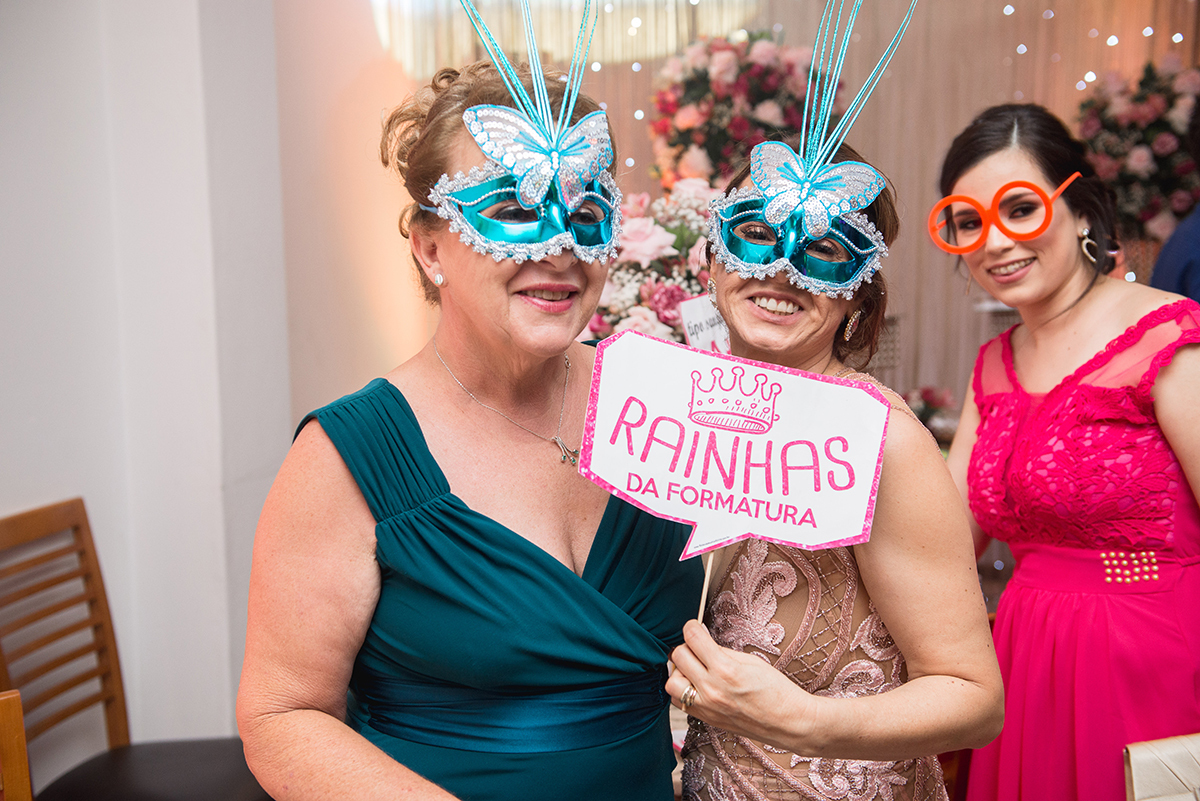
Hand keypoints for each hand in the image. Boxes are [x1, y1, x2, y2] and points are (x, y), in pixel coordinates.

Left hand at [665, 620, 818, 749]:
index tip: (693, 626)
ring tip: (694, 669)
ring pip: (672, 683)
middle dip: (686, 647)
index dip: (691, 627)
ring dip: (679, 672)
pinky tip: (698, 686)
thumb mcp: (750, 661)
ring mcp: (707, 707)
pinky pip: (680, 702)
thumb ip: (721, 651)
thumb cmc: (775, 690)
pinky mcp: (706, 719)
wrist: (788, 722)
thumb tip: (701, 641)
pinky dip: (684, 691)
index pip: (693, 639)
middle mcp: (712, 689)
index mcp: (725, 670)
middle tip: (697, 648)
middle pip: (678, 657)